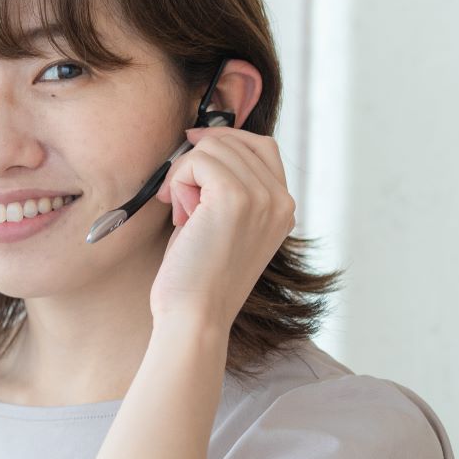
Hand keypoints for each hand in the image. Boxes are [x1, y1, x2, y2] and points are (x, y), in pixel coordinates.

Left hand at [149, 126, 296, 331]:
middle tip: (176, 198)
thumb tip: (204, 144)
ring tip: (180, 213)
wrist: (194, 316)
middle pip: (235, 141)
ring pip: (214, 148)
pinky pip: (199, 159)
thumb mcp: (223, 227)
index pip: (261, 146)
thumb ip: (228, 190)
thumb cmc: (197, 278)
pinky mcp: (235, 198)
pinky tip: (175, 210)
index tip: (191, 156)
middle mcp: (281, 200)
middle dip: (197, 162)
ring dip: (184, 173)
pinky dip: (177, 178)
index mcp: (283, 208)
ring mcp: (262, 197)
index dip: (222, 142)